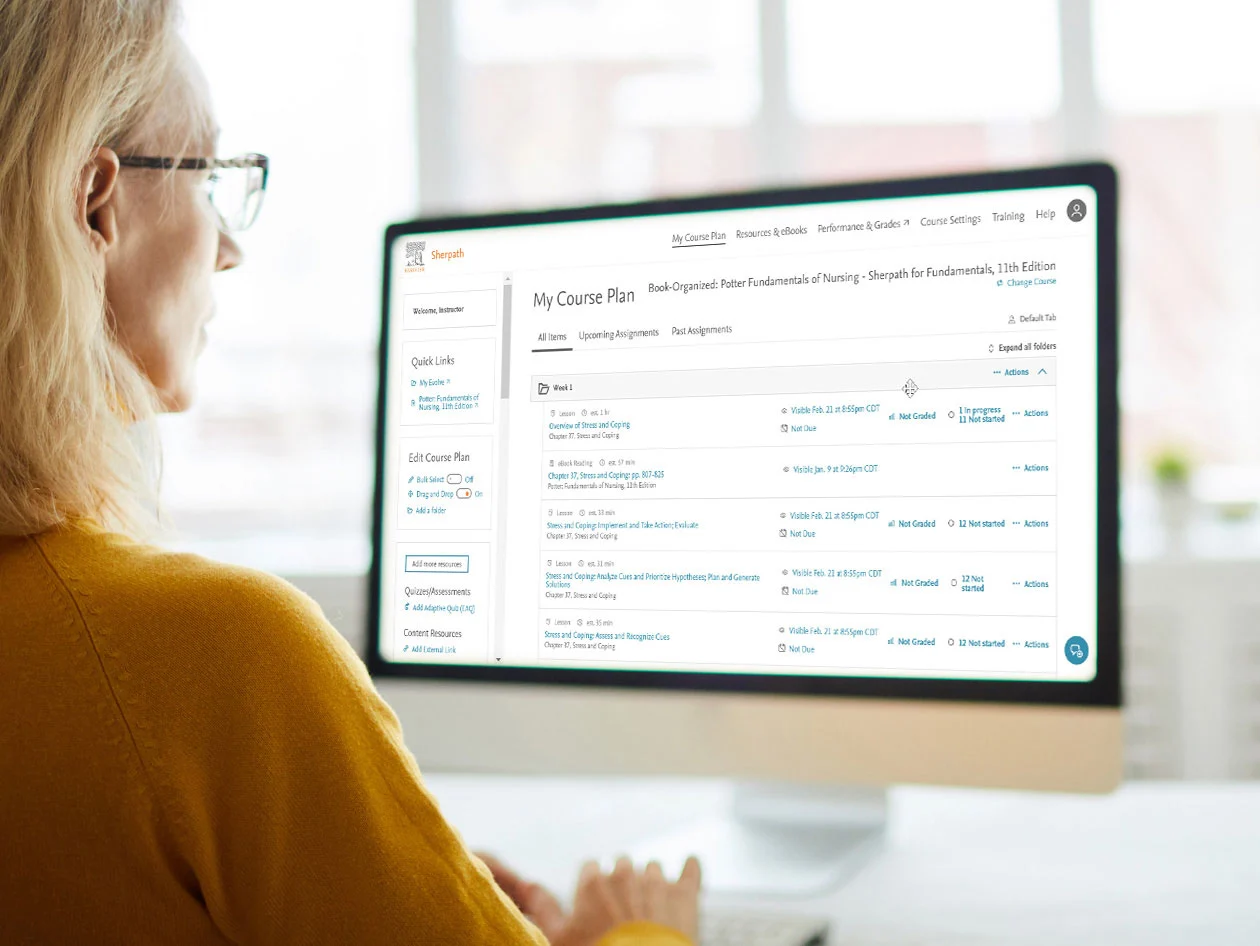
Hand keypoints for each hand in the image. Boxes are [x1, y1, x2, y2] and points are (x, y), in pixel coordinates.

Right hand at [478, 852, 700, 945]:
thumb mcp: (559, 938)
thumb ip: (543, 908)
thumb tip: (528, 885)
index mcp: (593, 883)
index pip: (590, 869)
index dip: (593, 887)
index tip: (595, 903)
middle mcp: (624, 874)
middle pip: (621, 866)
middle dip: (622, 883)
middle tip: (623, 910)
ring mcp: (656, 881)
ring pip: (653, 868)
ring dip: (652, 883)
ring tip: (652, 907)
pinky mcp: (685, 892)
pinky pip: (692, 868)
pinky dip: (691, 868)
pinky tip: (690, 868)